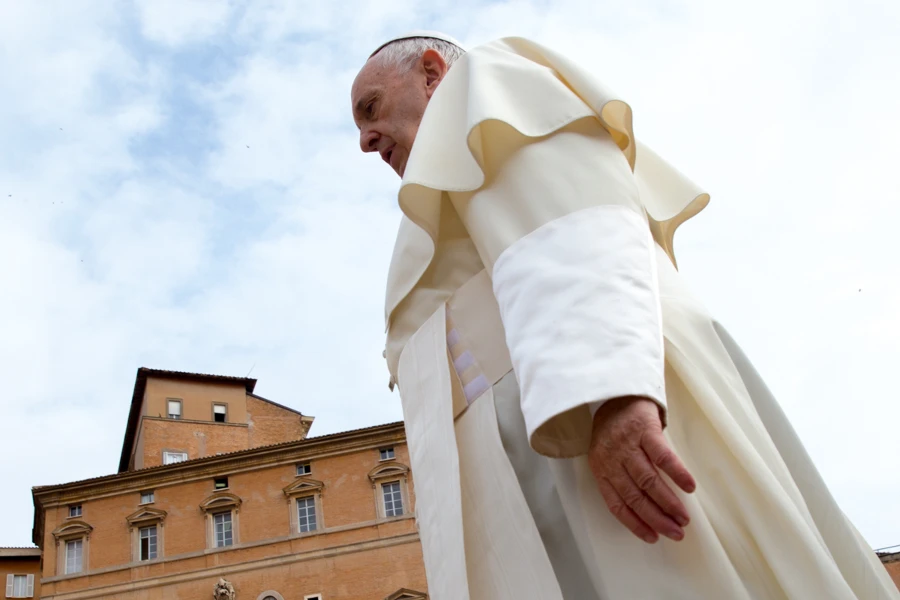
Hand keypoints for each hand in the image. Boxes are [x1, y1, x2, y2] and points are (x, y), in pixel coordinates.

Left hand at [588, 396, 695, 543]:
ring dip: (668, 502)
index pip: (616, 504)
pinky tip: (689, 487)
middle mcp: (611, 458)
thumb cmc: (614, 427)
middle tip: (676, 533)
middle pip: (635, 496)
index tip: (653, 538)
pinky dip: (677, 473)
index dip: (635, 523)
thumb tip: (648, 507)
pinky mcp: (644, 429)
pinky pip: (663, 456)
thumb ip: (620, 476)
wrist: (617, 389)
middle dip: (657, 518)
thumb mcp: (607, 453)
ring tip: (684, 517)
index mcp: (600, 468)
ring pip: (649, 481)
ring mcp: (628, 444)